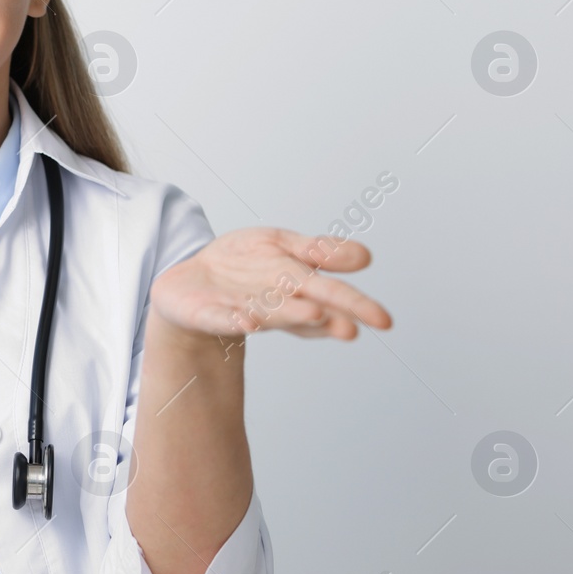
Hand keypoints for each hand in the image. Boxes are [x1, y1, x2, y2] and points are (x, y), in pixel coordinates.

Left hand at [150, 228, 391, 340]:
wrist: (191, 279)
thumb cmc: (243, 264)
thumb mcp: (281, 244)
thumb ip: (318, 250)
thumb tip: (365, 256)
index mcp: (298, 289)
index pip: (332, 296)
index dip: (355, 307)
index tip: (381, 320)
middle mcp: (276, 305)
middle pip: (308, 309)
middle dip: (331, 318)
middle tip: (354, 329)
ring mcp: (244, 311)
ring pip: (271, 313)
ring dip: (290, 315)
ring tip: (314, 315)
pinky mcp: (209, 315)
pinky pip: (222, 319)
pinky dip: (234, 321)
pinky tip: (247, 321)